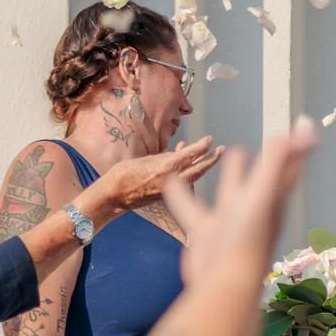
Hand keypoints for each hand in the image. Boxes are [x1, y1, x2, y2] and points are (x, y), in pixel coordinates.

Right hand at [92, 138, 220, 218]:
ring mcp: (172, 190)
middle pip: (199, 168)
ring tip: (211, 156)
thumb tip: (182, 153)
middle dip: (211, 159)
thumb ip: (166, 157)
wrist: (114, 196)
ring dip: (203, 166)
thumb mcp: (146, 159)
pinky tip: (188, 164)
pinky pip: (183, 182)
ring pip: (193, 177)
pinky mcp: (168, 196)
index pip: (191, 155)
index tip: (210, 140)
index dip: (202, 147)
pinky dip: (188, 172)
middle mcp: (172, 180)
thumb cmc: (124, 174)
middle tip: (221, 149)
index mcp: (166, 167)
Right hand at [162, 126, 317, 300]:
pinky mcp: (205, 233)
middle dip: (268, 161)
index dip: (295, 149)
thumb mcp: (263, 196)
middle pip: (263, 178)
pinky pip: (192, 207)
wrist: (222, 285)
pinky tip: (172, 181)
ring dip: (232, 174)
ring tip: (229, 151)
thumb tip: (303, 131)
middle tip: (275, 140)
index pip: (287, 168)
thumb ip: (276, 164)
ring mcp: (230, 221)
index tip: (304, 130)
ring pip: (231, 190)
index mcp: (271, 200)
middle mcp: (253, 210)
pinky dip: (182, 194)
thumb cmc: (247, 241)